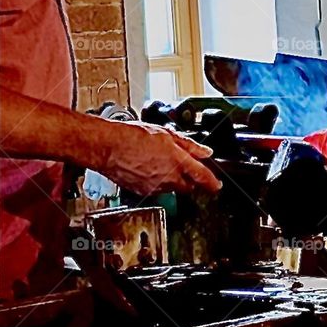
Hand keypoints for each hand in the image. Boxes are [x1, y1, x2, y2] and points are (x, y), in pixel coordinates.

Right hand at [101, 121, 221, 195]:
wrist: (109, 147)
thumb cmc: (132, 137)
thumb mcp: (166, 134)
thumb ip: (189, 145)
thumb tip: (204, 152)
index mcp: (178, 162)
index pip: (203, 177)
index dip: (213, 183)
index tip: (216, 185)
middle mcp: (170, 179)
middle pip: (189, 186)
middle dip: (190, 179)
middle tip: (183, 167)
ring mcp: (157, 188)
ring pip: (173, 188)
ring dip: (172, 179)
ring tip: (159, 162)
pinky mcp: (145, 192)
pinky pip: (158, 190)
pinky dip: (158, 182)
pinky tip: (148, 168)